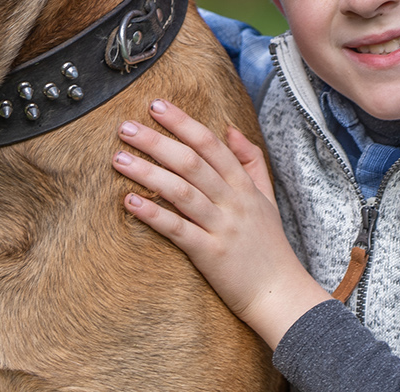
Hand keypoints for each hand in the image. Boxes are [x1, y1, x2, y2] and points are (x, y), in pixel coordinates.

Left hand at [112, 99, 331, 348]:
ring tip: (119, 158)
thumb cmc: (268, 246)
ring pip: (181, 192)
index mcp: (244, 186)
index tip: (156, 106)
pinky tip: (130, 202)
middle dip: (157, 141)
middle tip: (125, 127)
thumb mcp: (267, 199)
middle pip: (192, 162)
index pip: (211, 144)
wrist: (280, 294)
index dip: (183, 123)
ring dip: (148, 172)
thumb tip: (230, 129)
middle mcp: (233, 202)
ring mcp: (222, 228)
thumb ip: (250, 162)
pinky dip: (154, 214)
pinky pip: (178, 230)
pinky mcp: (210, 254)